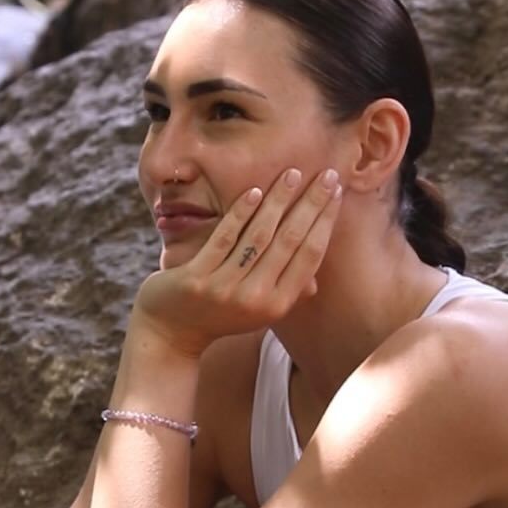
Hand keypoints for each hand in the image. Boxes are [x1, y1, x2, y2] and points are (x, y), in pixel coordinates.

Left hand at [132, 163, 342, 355]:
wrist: (171, 333)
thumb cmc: (220, 315)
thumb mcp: (258, 309)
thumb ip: (284, 293)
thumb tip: (315, 282)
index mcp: (278, 305)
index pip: (310, 256)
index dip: (325, 221)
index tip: (336, 192)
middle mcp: (256, 298)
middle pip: (291, 241)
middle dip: (311, 204)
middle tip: (326, 174)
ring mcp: (226, 288)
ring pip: (259, 235)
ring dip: (278, 201)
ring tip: (291, 174)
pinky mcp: (198, 278)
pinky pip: (224, 238)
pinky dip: (240, 213)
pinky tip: (254, 191)